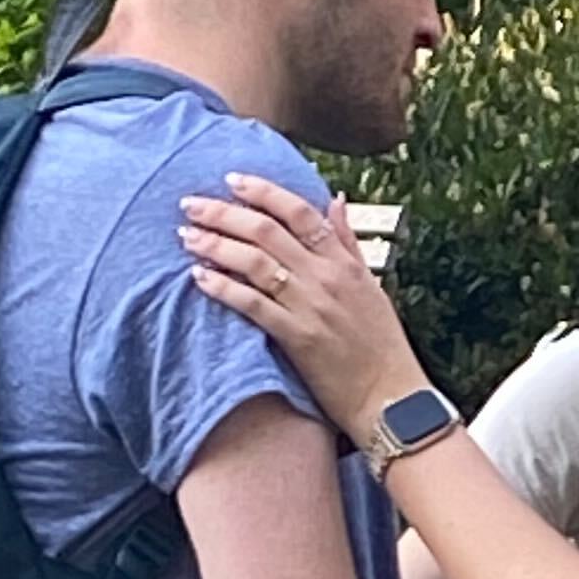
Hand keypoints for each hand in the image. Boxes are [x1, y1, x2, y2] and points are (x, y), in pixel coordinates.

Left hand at [183, 172, 421, 453]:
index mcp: (344, 263)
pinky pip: (252, 304)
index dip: (263, 192)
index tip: (232, 181)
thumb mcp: (372, 285)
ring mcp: (310, 307)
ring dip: (216, 245)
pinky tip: (199, 277)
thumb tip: (336, 200)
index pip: (300, 212)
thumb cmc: (382, 346)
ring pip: (254, 262)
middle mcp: (326, 278)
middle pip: (266, 231)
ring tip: (187, 237)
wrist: (391, 398)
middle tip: (191, 204)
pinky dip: (223, 288)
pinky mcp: (296, 338)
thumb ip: (348, 242)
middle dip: (224, 213)